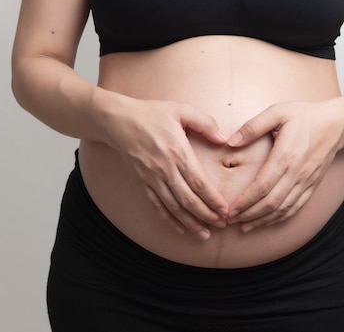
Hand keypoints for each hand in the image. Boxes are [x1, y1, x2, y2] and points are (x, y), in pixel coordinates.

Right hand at [106, 99, 228, 239]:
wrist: (118, 121)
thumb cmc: (151, 114)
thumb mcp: (180, 109)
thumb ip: (205, 122)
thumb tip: (223, 138)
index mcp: (177, 151)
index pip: (199, 182)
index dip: (213, 200)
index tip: (226, 210)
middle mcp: (165, 169)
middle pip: (188, 200)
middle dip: (207, 215)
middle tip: (222, 224)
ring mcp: (152, 178)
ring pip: (173, 207)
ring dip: (190, 222)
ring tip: (204, 233)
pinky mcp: (142, 182)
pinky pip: (157, 205)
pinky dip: (169, 219)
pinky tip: (180, 228)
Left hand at [226, 100, 343, 231]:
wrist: (337, 123)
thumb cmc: (305, 115)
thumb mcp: (277, 112)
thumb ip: (253, 126)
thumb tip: (231, 141)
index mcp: (286, 155)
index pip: (263, 186)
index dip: (245, 201)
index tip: (230, 209)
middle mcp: (298, 172)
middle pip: (271, 202)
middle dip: (249, 214)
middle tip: (230, 220)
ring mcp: (307, 181)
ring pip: (283, 208)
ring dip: (263, 220)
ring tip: (244, 226)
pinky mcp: (312, 185)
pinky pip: (296, 207)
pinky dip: (280, 218)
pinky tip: (266, 221)